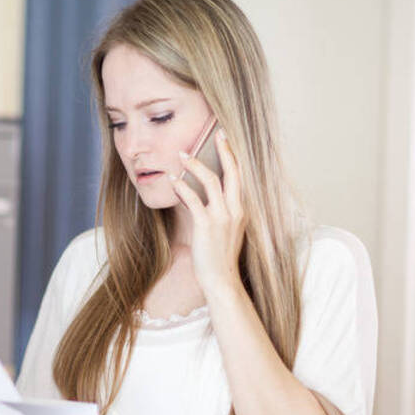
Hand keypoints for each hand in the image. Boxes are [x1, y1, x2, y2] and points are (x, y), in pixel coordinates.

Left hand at [170, 128, 247, 293]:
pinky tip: (173, 179)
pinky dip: (182, 186)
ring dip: (196, 165)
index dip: (233, 157)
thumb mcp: (227, 232)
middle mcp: (235, 210)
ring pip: (212, 181)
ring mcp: (222, 217)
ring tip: (182, 155)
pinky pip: (193, 199)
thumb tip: (202, 199)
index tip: (226, 140)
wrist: (222, 281)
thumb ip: (221, 214)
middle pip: (232, 172)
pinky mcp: (206, 225)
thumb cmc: (221, 259)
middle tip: (216, 134)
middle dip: (224, 151)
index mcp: (241, 211)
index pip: (240, 177)